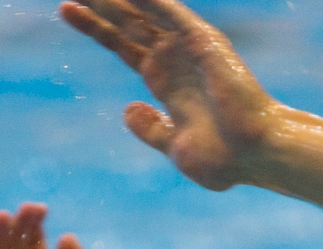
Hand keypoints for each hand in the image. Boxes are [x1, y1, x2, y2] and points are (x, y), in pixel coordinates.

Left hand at [60, 0, 278, 190]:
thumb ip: (150, 129)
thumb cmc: (224, 159)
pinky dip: (149, 0)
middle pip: (128, 23)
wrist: (255, 155)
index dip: (96, 27)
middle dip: (100, 4)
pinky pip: (170, 13)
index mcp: (165, 83)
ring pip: (145, 12)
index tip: (67, 10)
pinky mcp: (204, 43)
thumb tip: (128, 109)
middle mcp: (175, 60)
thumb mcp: (174, 147)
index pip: (123, 45)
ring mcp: (188, 48)